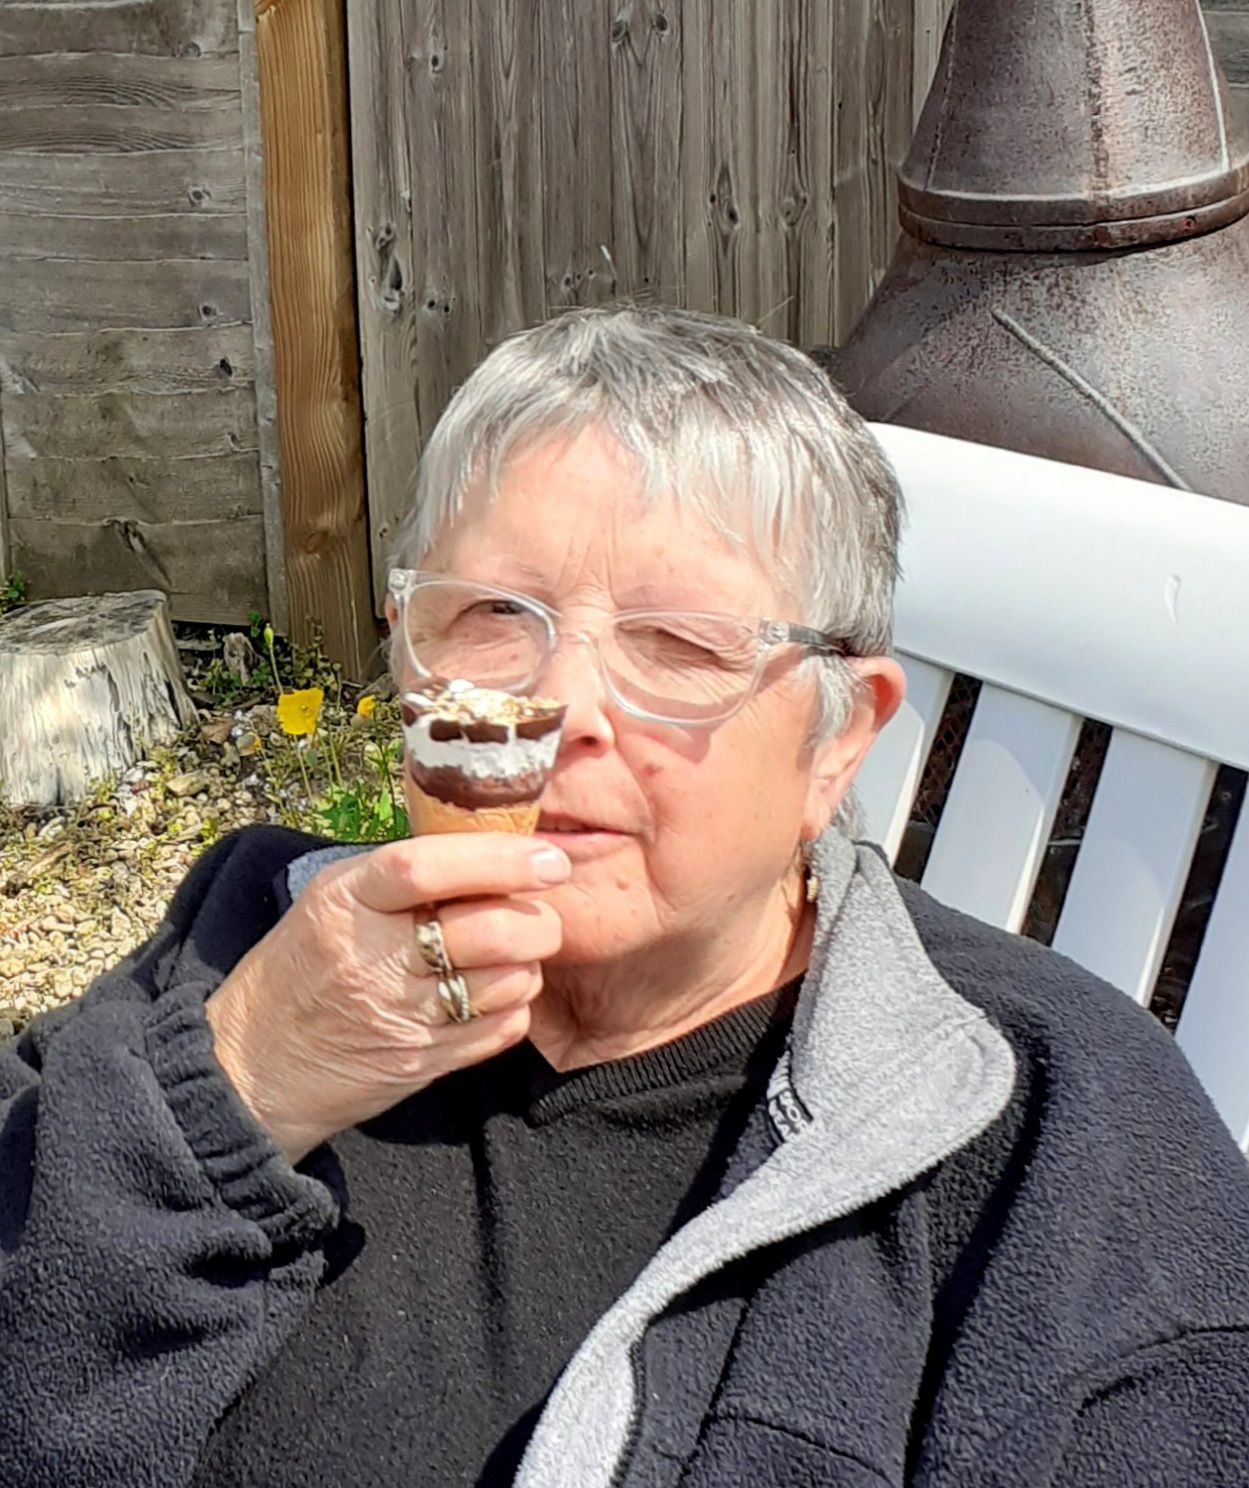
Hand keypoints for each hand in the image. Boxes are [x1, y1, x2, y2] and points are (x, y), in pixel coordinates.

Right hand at [204, 834, 570, 1163]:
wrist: (251, 1066)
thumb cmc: (300, 968)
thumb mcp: (330, 902)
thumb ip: (400, 877)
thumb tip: (489, 846)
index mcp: (345, 902)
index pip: (426, 868)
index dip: (498, 858)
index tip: (547, 856)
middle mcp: (371, 958)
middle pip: (486, 931)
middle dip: (537, 920)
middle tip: (545, 912)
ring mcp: (399, 1016)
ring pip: (506, 982)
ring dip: (529, 963)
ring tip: (519, 952)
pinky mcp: (420, 1062)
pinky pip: (500, 1029)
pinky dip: (516, 1006)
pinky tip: (500, 993)